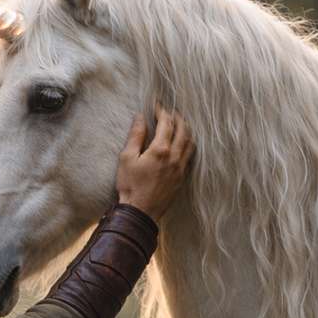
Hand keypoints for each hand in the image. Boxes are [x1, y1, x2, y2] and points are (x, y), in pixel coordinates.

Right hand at [116, 106, 193, 221]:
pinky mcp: (181, 178)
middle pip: (183, 130)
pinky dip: (188, 145)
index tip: (157, 105)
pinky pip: (190, 156)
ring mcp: (180, 168)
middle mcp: (174, 157)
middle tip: (171, 112)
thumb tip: (140, 118)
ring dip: (186, 130)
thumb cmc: (130, 186)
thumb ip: (135, 136)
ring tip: (180, 124)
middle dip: (178, 118)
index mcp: (160, 150)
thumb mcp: (126, 158)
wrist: (140, 212)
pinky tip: (183, 144)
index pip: (166, 123)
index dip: (162, 111)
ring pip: (190, 143)